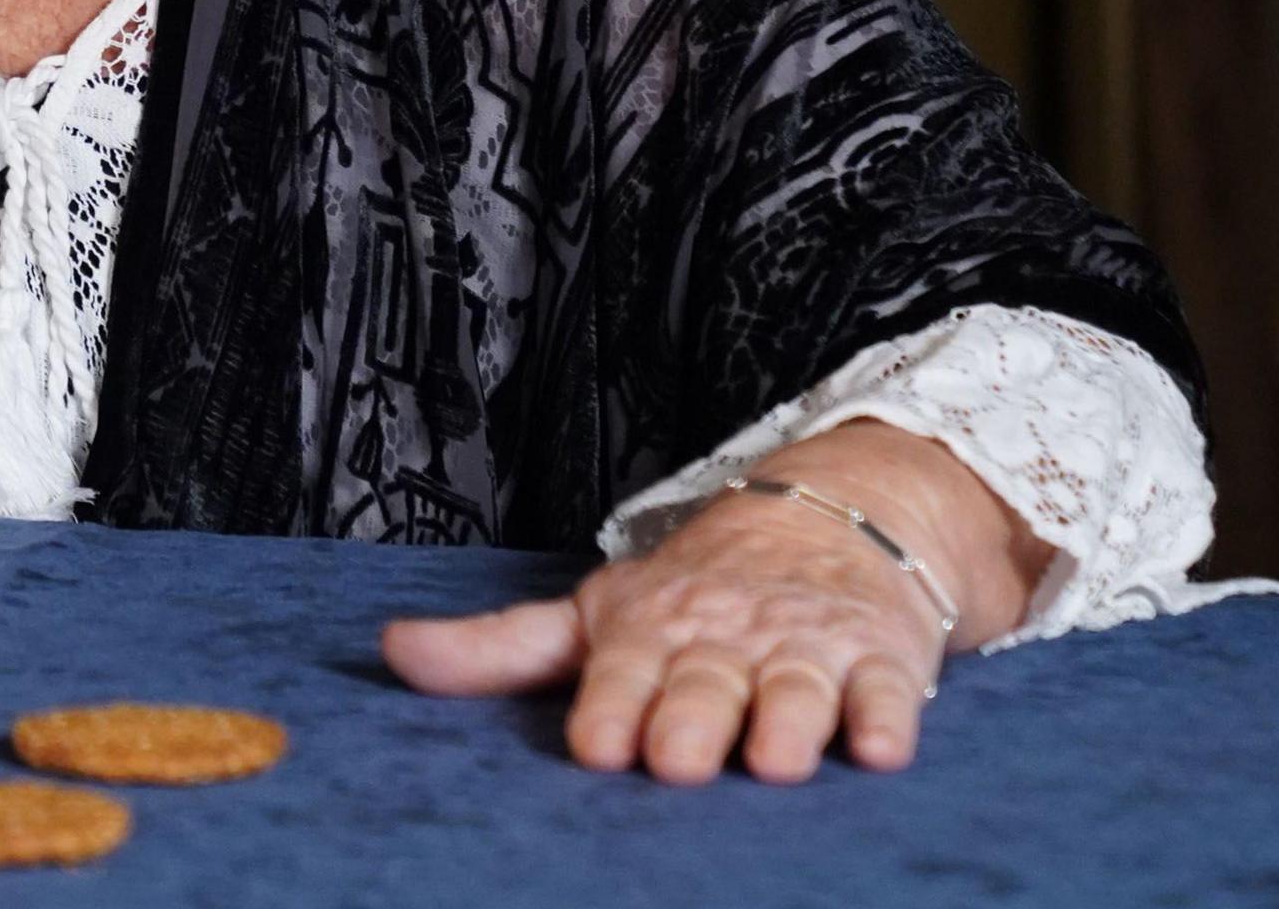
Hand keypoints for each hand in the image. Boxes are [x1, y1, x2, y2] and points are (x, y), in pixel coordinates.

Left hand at [379, 420, 1045, 784]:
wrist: (827, 519)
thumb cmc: (693, 594)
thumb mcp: (595, 614)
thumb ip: (499, 648)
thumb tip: (389, 653)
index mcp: (651, 631)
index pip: (623, 670)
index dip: (612, 705)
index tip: (597, 745)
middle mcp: (726, 639)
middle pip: (707, 682)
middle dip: (692, 717)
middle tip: (676, 759)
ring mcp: (805, 648)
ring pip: (796, 688)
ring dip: (787, 719)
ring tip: (776, 759)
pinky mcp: (879, 660)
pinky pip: (888, 692)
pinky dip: (887, 718)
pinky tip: (880, 747)